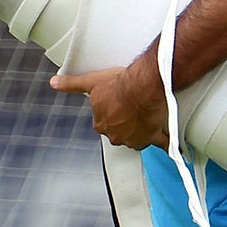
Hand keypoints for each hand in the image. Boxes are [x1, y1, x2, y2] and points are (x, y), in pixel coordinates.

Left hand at [51, 58, 168, 150]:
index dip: (112, 112)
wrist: (141, 86)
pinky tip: (172, 144)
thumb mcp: (91, 81)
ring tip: (149, 112)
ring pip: (139, 137)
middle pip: (121, 131)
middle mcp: (116, 135)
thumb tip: (54, 82)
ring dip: (143, 129)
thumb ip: (72, 84)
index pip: (105, 122)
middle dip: (127, 122)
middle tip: (134, 105)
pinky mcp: (153, 136)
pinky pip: (161, 143)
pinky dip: (166, 143)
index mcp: (102, 124)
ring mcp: (135, 138)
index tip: (119, 102)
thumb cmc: (118, 84)